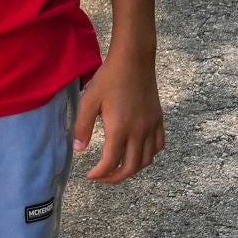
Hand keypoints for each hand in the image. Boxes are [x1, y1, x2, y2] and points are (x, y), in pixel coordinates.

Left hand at [74, 50, 163, 182]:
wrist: (134, 60)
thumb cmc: (109, 78)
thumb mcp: (89, 101)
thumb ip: (82, 127)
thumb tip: (78, 150)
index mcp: (120, 128)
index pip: (111, 162)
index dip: (100, 174)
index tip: (90, 175)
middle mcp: (139, 131)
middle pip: (132, 167)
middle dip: (116, 178)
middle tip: (102, 178)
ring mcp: (152, 126)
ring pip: (148, 159)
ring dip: (133, 168)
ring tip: (118, 167)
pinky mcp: (159, 119)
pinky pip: (158, 145)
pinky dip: (149, 155)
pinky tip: (138, 152)